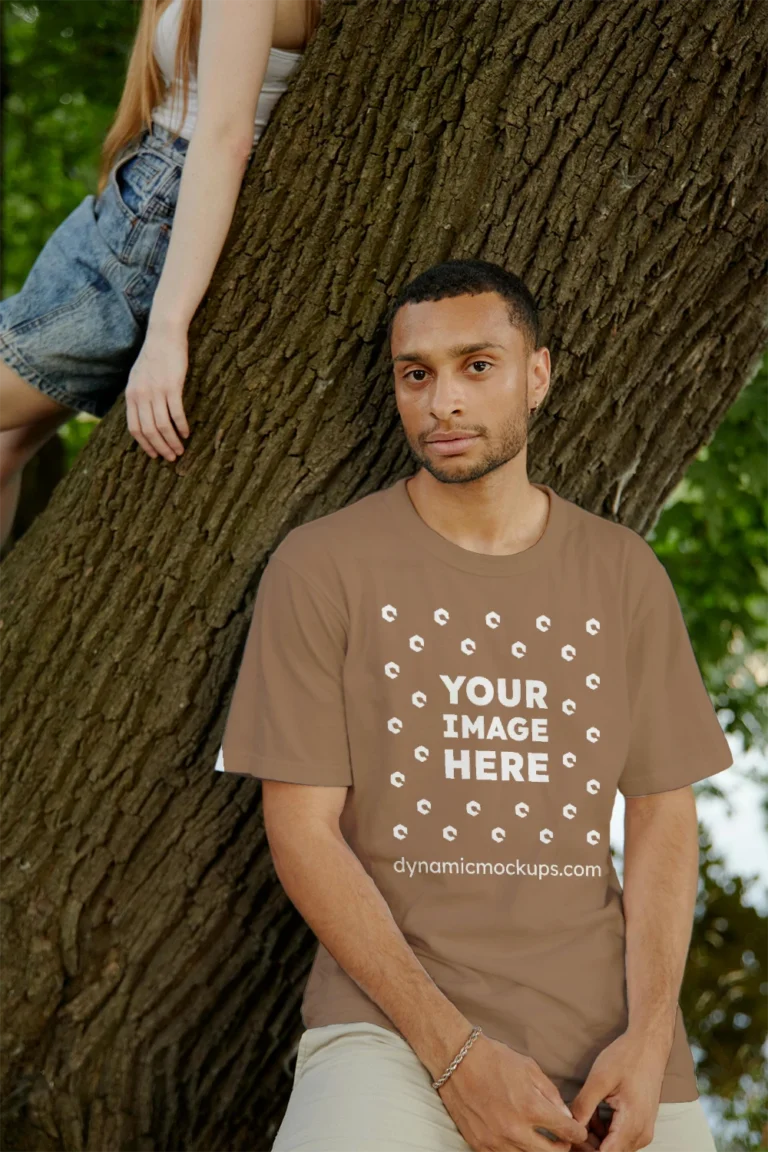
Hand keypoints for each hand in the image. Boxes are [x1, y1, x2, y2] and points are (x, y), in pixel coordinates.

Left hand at [125, 322, 189, 460]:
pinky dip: (181, 426)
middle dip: (160, 448)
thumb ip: (138, 396)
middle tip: (172, 457)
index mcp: (131, 395)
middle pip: (149, 431)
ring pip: (162, 425)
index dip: (145, 445)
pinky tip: (187, 433)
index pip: (134, 428)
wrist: (163, 335)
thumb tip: (143, 416)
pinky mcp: (172, 386)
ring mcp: (156, 391)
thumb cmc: (154, 356)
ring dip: (172, 441)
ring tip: (181, 450)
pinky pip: (176, 413)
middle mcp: (141, 395)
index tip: (155, 455)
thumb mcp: (138, 377)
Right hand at [438, 1033, 589, 1150]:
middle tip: (563, 1139)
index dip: (577, 1132)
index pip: (566, 1131)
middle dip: (562, 1147)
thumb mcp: (529, 1068)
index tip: (578, 1131)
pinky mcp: (478, 1144)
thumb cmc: (493, 1058)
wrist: (456, 1059)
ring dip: (538, 1150)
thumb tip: (565, 1116)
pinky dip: (515, 1151)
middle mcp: (514, 1129)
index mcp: (530, 1107)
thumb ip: (551, 1094)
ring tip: (541, 1140)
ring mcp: (495, 1140)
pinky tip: (518, 1140)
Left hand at [567, 1027, 671, 1150]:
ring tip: (582, 1114)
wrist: (649, 1045)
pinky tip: (593, 1113)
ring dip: (595, 1137)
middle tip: (570, 1125)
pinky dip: (604, 1131)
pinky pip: (619, 1138)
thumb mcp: (600, 1079)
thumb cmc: (627, 1057)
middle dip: (587, 1144)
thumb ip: (584, 1106)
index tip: (569, 1138)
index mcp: (632, 1124)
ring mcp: (643, 1131)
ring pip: (613, 1147)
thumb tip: (570, 1127)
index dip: (585, 1149)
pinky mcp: (641, 1125)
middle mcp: (641, 1134)